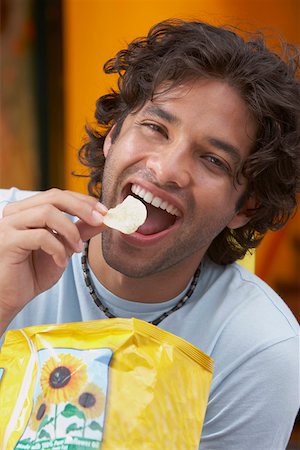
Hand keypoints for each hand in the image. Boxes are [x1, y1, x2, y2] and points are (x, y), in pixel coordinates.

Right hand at [0, 189, 106, 332]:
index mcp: (28, 210)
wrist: (11, 297)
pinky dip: (57, 248)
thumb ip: (80, 231)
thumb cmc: (33, 272)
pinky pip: (40, 236)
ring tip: (78, 248)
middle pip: (54, 197)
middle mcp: (16, 212)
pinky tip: (61, 262)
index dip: (83, 201)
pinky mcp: (7, 241)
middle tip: (99, 221)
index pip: (59, 195)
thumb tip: (104, 219)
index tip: (104, 212)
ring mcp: (9, 225)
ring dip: (69, 230)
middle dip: (81, 208)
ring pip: (47, 213)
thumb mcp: (64, 248)